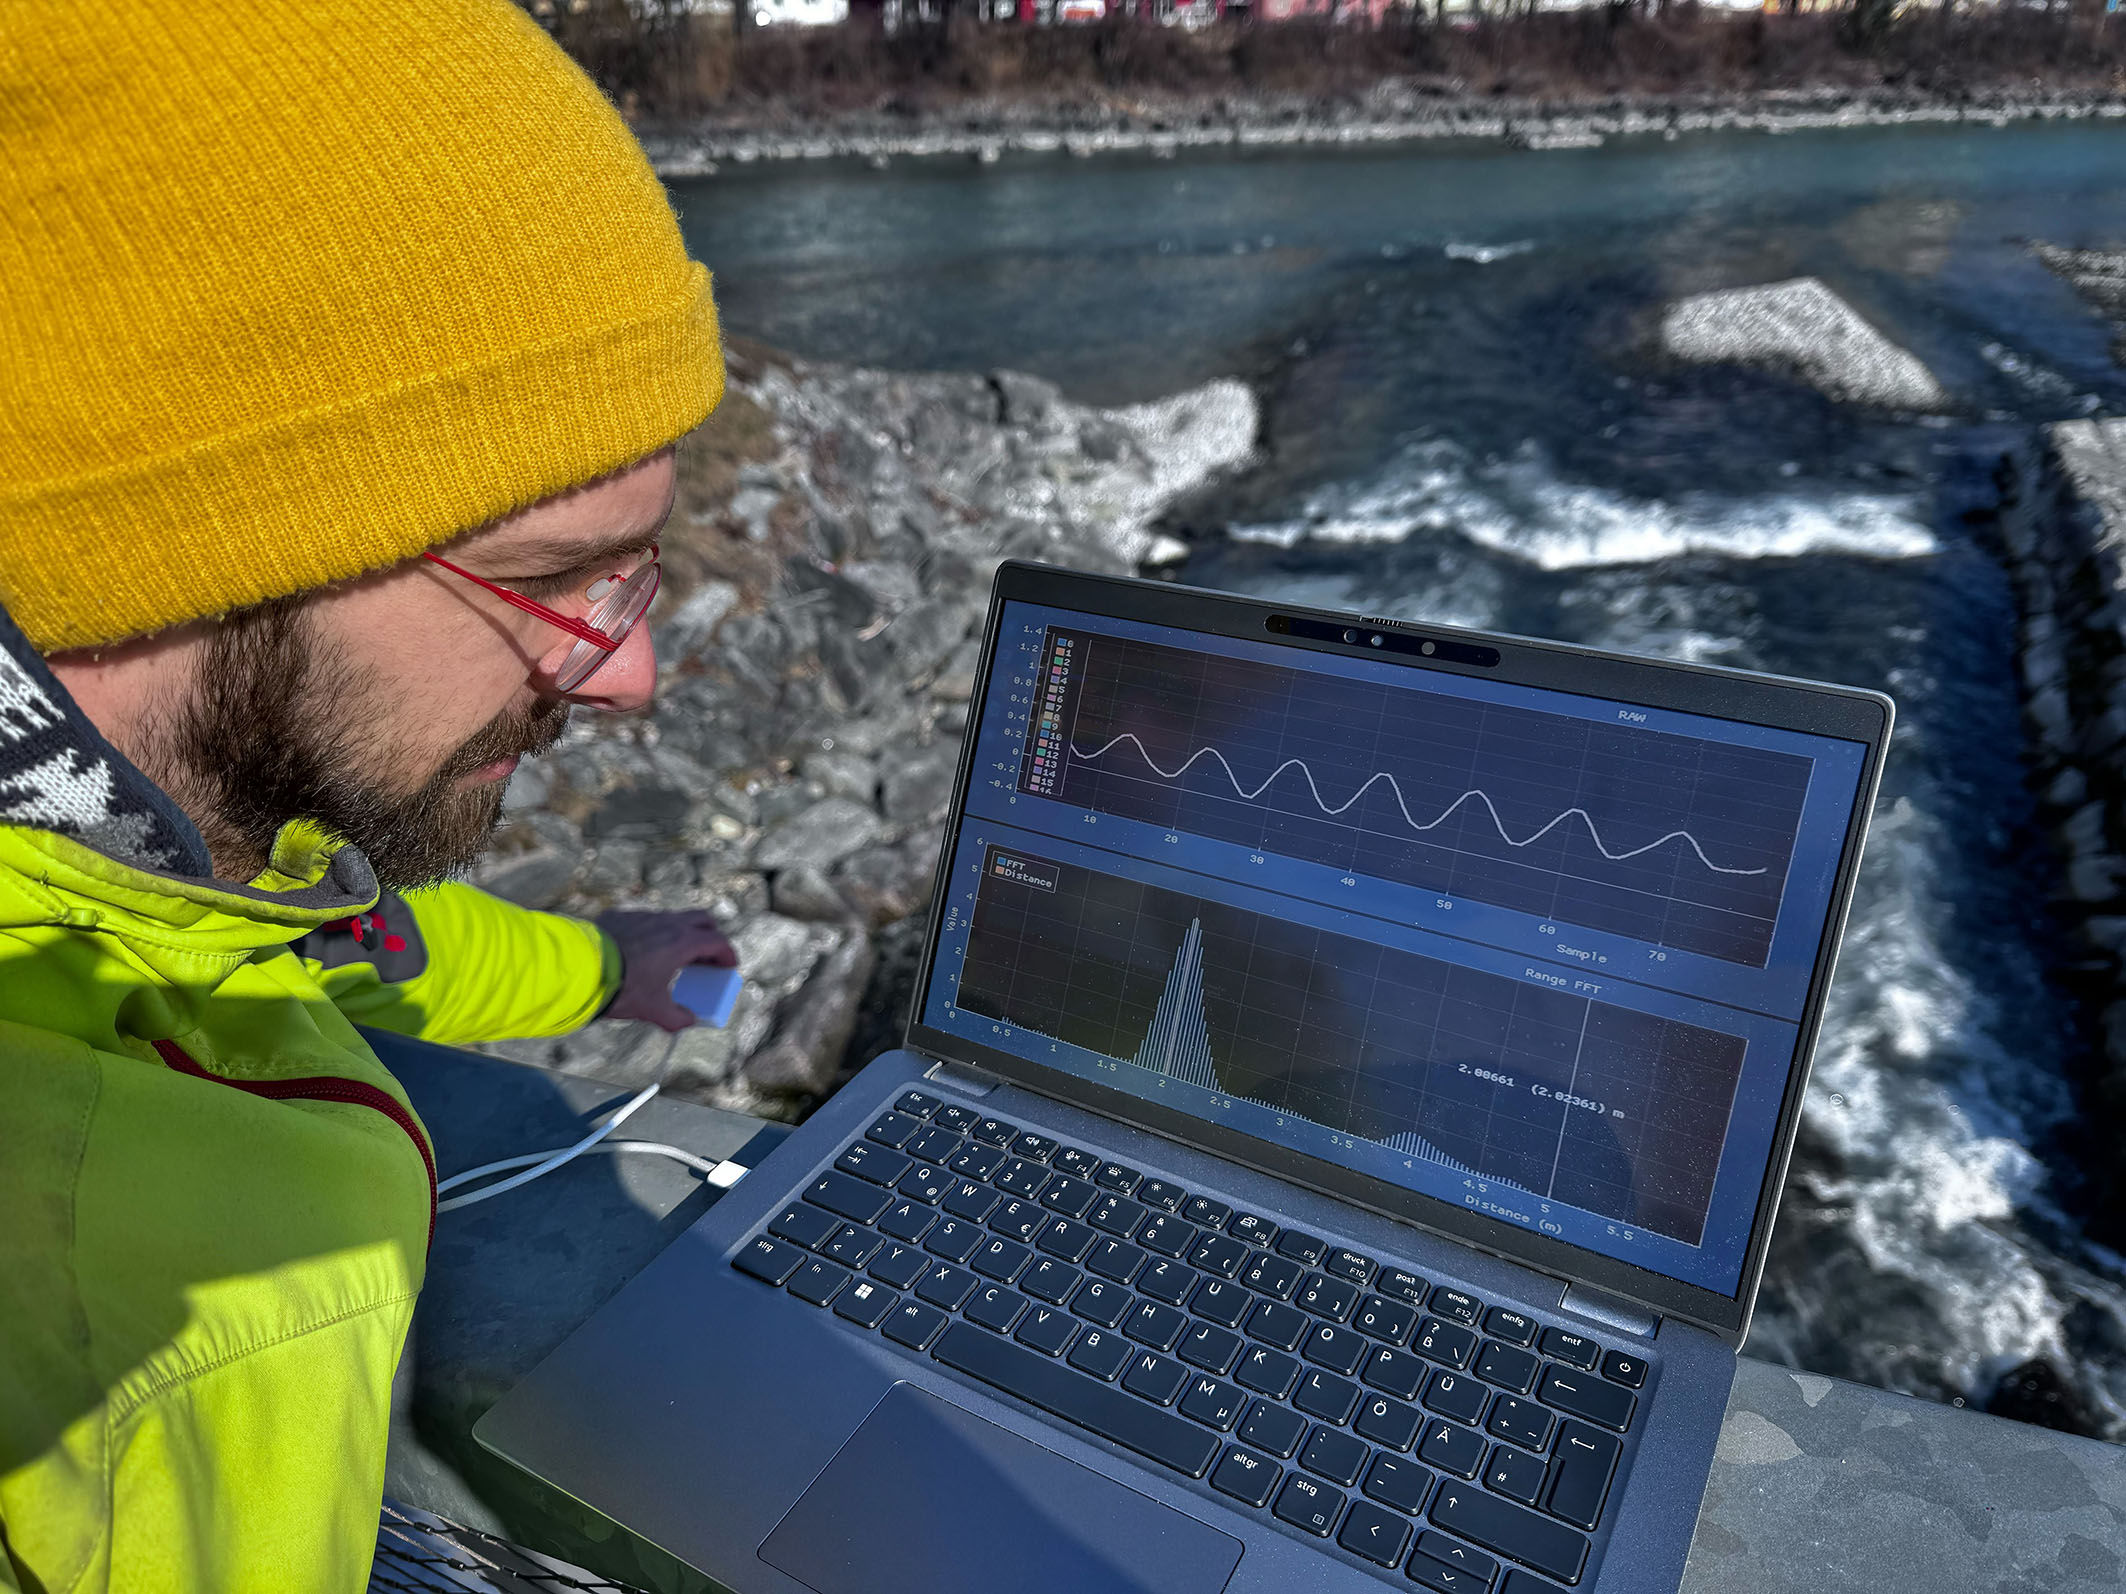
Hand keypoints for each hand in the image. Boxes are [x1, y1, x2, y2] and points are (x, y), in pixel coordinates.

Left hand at [594, 908, 738, 1030]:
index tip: (728, 965)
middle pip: (700, 919)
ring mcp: (642, 915)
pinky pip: (643, 919)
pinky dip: (651, 932)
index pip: (716, 941)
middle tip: (707, 954)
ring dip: (679, 932)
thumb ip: (676, 1018)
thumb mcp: (652, 1009)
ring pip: (671, 917)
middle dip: (709, 934)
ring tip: (672, 954)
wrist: (579, 969)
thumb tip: (688, 1022)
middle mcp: (666, 923)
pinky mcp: (619, 915)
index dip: (727, 954)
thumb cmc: (622, 988)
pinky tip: (639, 949)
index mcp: (681, 943)